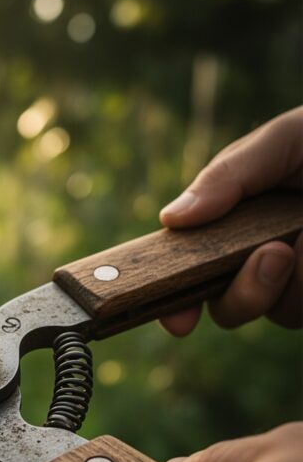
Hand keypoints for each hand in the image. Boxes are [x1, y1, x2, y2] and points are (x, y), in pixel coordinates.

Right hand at [159, 107, 302, 335]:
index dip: (178, 301)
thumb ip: (227, 175)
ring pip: (283, 312)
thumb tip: (171, 219)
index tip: (179, 320)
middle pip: (229, 308)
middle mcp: (264, 258)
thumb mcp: (282, 141)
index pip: (192, 271)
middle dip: (246, 294)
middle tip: (276, 254)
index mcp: (236, 227)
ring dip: (301, 282)